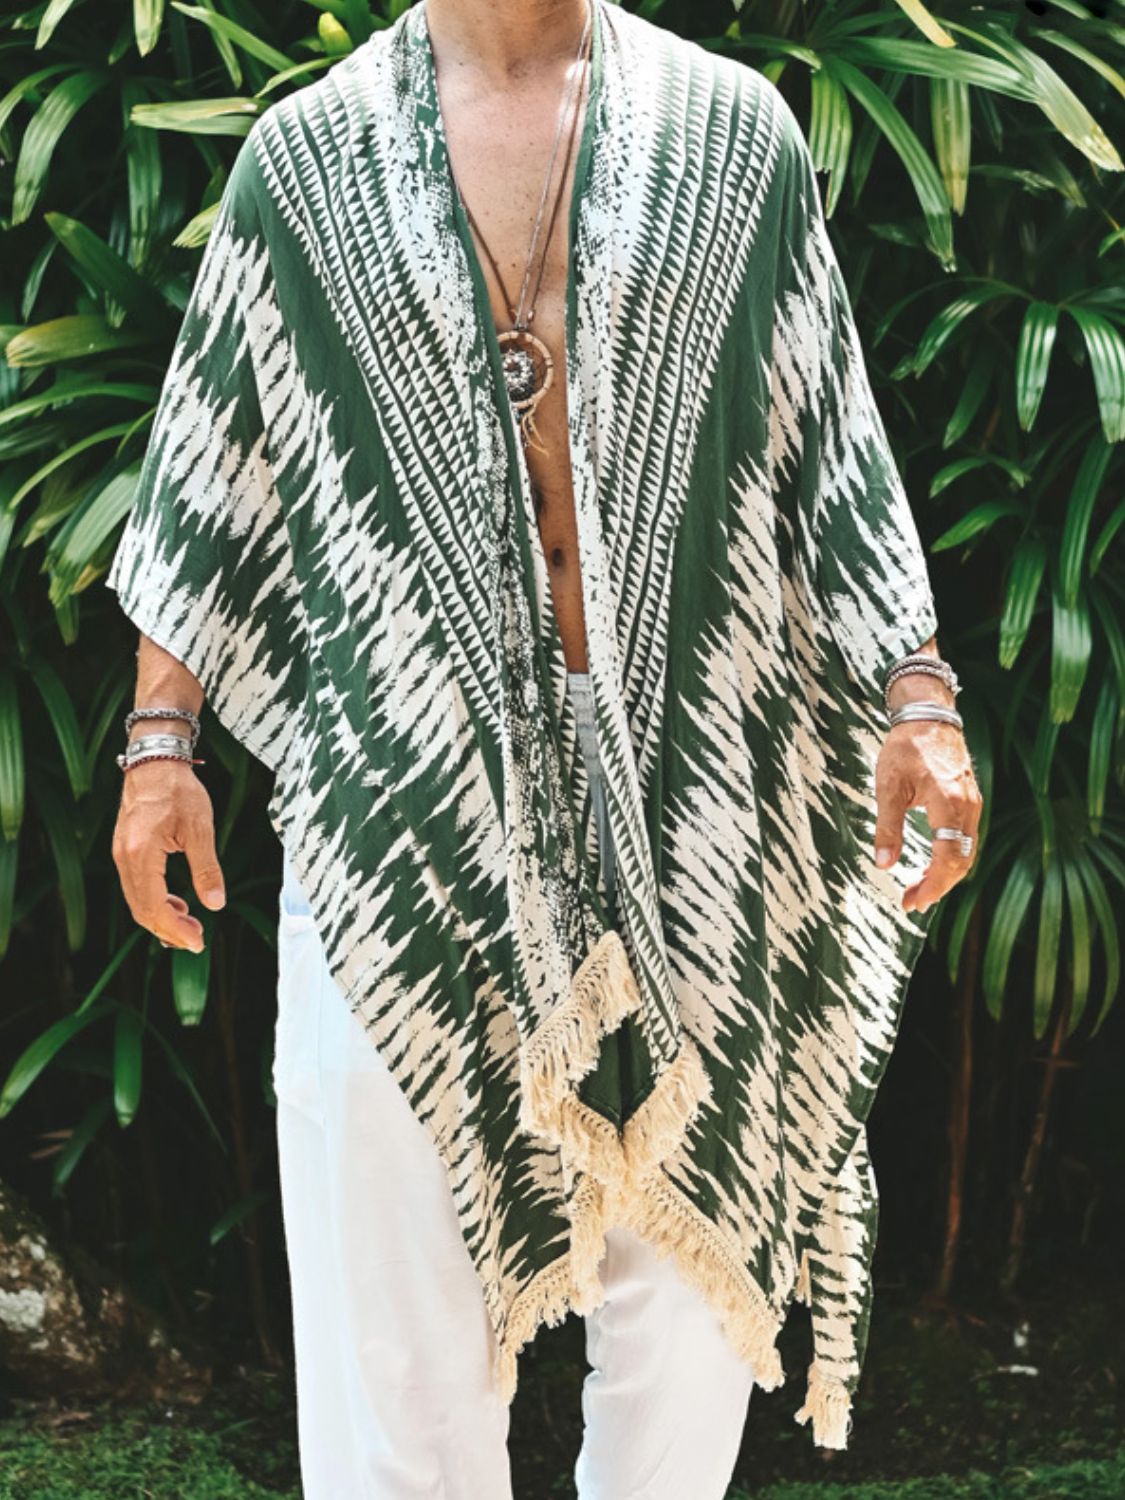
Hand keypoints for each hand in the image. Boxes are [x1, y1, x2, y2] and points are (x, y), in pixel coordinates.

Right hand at [112, 760, 225, 950]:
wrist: (155, 760)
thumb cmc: (179, 790)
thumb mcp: (200, 829)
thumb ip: (206, 869)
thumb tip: (215, 904)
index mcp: (141, 855)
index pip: (153, 907)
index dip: (175, 930)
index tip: (197, 943)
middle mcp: (124, 858)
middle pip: (141, 910)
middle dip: (169, 930)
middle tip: (197, 941)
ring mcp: (121, 854)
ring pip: (137, 900)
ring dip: (162, 918)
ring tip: (191, 925)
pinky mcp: (125, 850)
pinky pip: (136, 886)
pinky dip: (156, 901)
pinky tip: (178, 903)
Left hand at [873, 720, 981, 912]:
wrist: (929, 717)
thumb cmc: (906, 748)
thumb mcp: (888, 787)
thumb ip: (887, 828)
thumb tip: (883, 864)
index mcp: (949, 804)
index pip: (948, 858)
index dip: (933, 885)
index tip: (915, 903)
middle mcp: (968, 807)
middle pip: (961, 861)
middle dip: (938, 887)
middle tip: (912, 904)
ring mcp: (973, 804)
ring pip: (966, 852)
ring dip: (944, 875)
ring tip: (918, 891)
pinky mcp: (970, 802)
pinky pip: (965, 839)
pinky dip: (950, 858)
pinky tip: (930, 867)